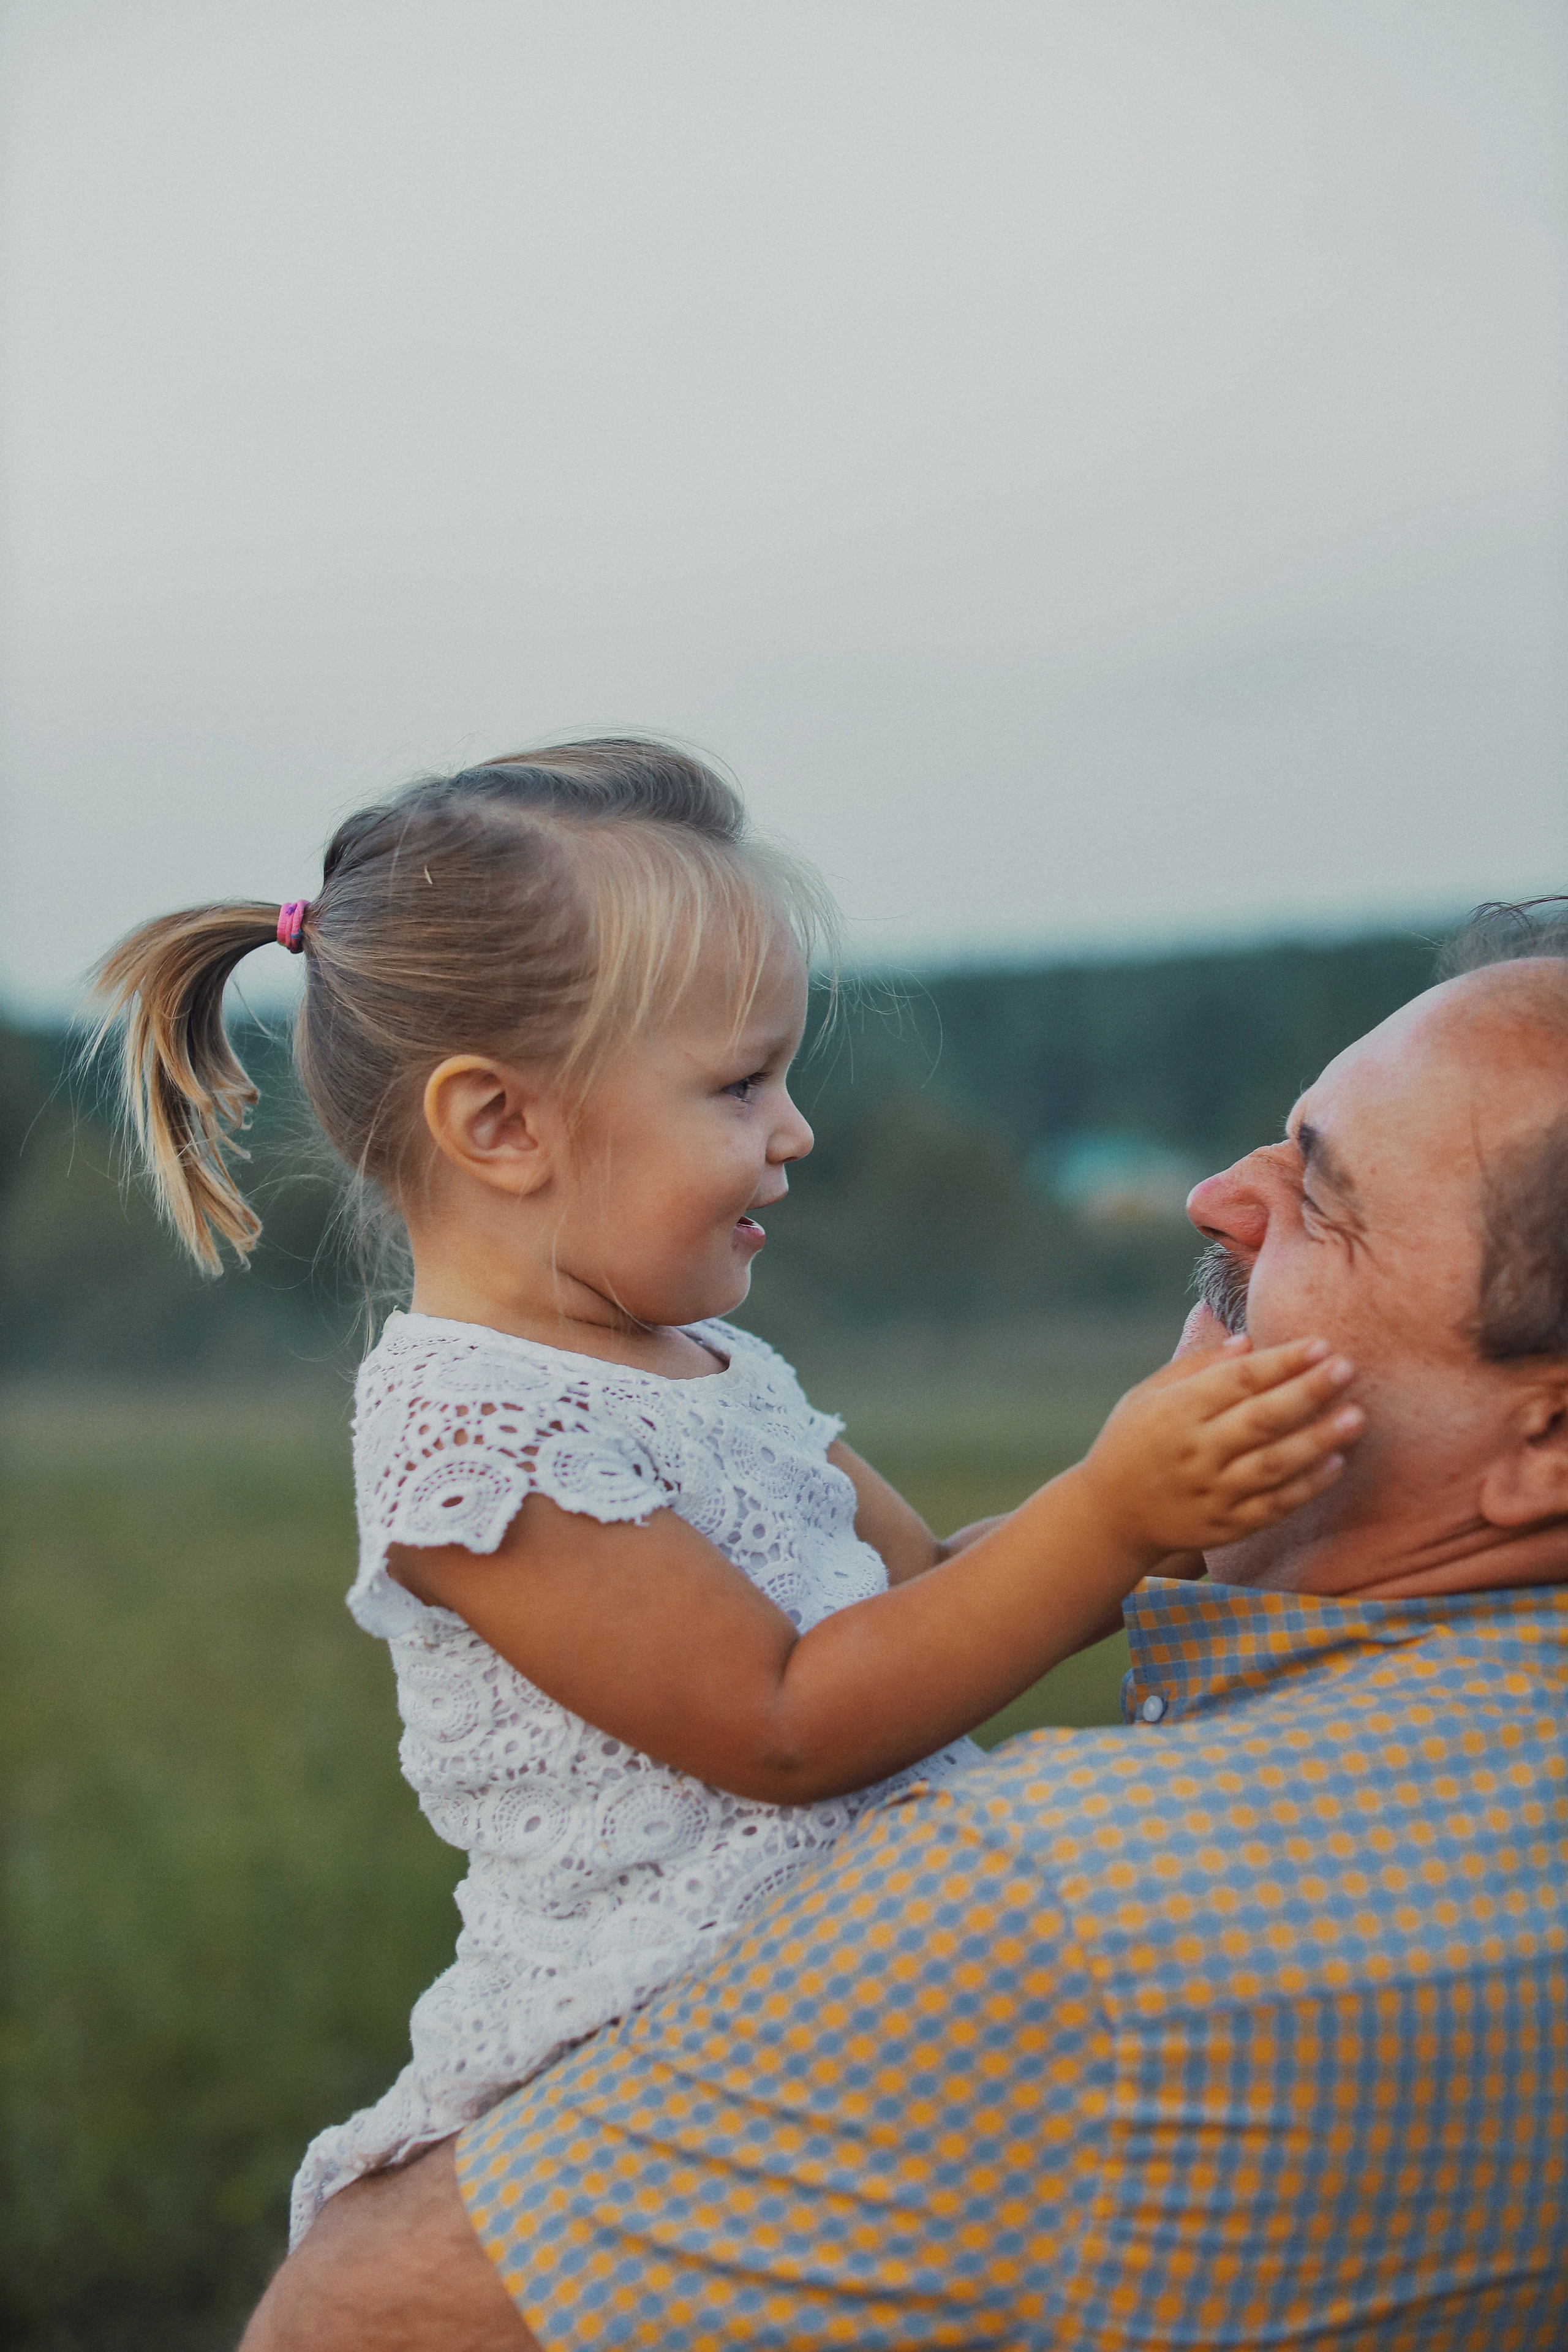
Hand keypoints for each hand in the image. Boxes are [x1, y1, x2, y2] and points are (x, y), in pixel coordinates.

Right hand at [1075, 1336, 1363, 1561]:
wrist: (1109, 1515)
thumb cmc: (1131, 1441)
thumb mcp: (1147, 1394)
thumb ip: (1197, 1367)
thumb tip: (1250, 1342)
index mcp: (1175, 1412)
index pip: (1238, 1381)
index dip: (1282, 1362)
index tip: (1321, 1345)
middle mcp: (1195, 1452)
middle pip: (1262, 1419)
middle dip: (1308, 1392)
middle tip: (1347, 1369)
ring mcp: (1212, 1492)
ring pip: (1274, 1465)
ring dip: (1319, 1440)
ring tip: (1357, 1417)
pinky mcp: (1226, 1526)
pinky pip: (1274, 1506)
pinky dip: (1307, 1486)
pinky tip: (1337, 1464)